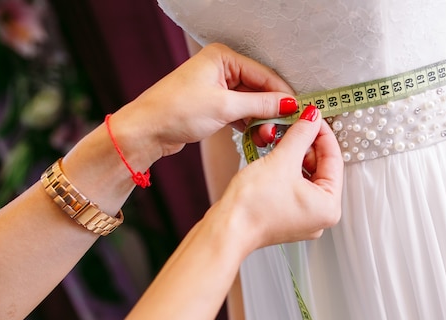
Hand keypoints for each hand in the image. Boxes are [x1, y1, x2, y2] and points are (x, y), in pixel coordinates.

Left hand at [112, 43, 296, 164]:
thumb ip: (260, 105)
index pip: (264, 74)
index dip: (283, 94)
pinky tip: (256, 135)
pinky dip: (249, 124)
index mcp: (223, 57)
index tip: (299, 111)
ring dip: (261, 120)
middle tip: (282, 128)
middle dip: (271, 110)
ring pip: (251, 103)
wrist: (146, 130)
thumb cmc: (175, 110)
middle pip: (259, 89)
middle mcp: (221, 68)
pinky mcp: (214, 105)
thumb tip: (288, 104)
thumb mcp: (224, 107)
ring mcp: (218, 87)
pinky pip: (241, 112)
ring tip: (268, 135)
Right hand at [216, 105, 342, 250]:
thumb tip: (312, 120)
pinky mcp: (287, 217)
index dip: (322, 133)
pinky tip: (277, 155)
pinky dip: (287, 170)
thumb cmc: (253, 207)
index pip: (334, 160)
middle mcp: (320, 216)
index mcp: (329, 207)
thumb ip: (301, 135)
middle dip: (307, 145)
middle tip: (297, 124)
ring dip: (295, 155)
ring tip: (283, 138)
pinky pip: (294, 187)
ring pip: (306, 176)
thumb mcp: (282, 160)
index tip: (313, 117)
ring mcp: (303, 218)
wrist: (226, 228)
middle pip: (321, 168)